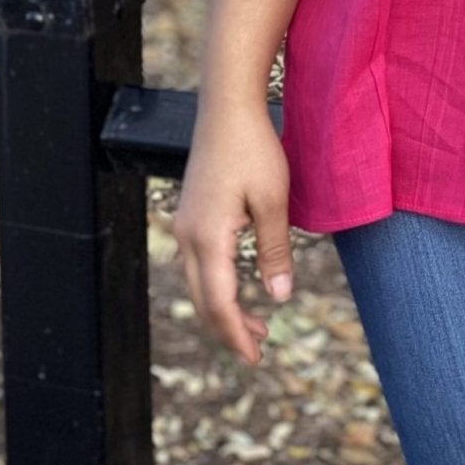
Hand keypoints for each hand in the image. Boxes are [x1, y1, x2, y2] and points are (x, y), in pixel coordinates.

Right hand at [172, 100, 294, 365]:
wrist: (227, 107)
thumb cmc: (254, 148)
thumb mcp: (273, 201)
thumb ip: (274, 251)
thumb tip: (279, 298)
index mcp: (208, 239)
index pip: (219, 304)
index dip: (237, 335)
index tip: (256, 358)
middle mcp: (188, 237)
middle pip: (204, 301)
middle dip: (230, 329)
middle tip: (260, 348)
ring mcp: (185, 225)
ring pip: (199, 284)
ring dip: (223, 308)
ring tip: (256, 323)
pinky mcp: (190, 214)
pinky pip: (199, 264)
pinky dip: (217, 285)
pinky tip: (237, 285)